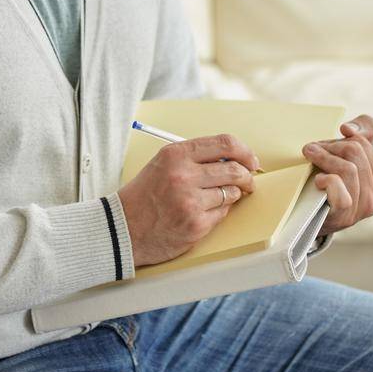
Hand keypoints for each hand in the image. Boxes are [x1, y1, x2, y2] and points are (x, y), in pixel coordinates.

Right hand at [117, 133, 259, 267]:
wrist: (121, 229)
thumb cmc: (143, 196)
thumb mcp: (163, 165)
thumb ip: (194, 158)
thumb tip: (233, 157)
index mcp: (176, 154)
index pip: (225, 143)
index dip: (245, 151)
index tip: (251, 160)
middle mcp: (184, 175)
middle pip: (234, 169)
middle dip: (247, 176)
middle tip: (248, 181)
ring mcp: (191, 202)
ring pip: (231, 193)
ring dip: (231, 195)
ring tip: (217, 198)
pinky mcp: (196, 225)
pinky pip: (223, 214)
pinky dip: (219, 212)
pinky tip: (204, 212)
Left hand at [302, 114, 372, 236]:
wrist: (310, 219)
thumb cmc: (332, 184)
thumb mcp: (352, 160)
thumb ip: (363, 134)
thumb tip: (348, 129)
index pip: (364, 143)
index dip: (340, 139)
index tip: (325, 144)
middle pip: (355, 152)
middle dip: (329, 146)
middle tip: (312, 149)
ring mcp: (360, 209)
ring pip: (347, 168)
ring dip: (323, 157)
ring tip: (309, 156)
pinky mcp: (342, 215)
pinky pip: (338, 186)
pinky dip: (326, 179)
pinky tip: (318, 180)